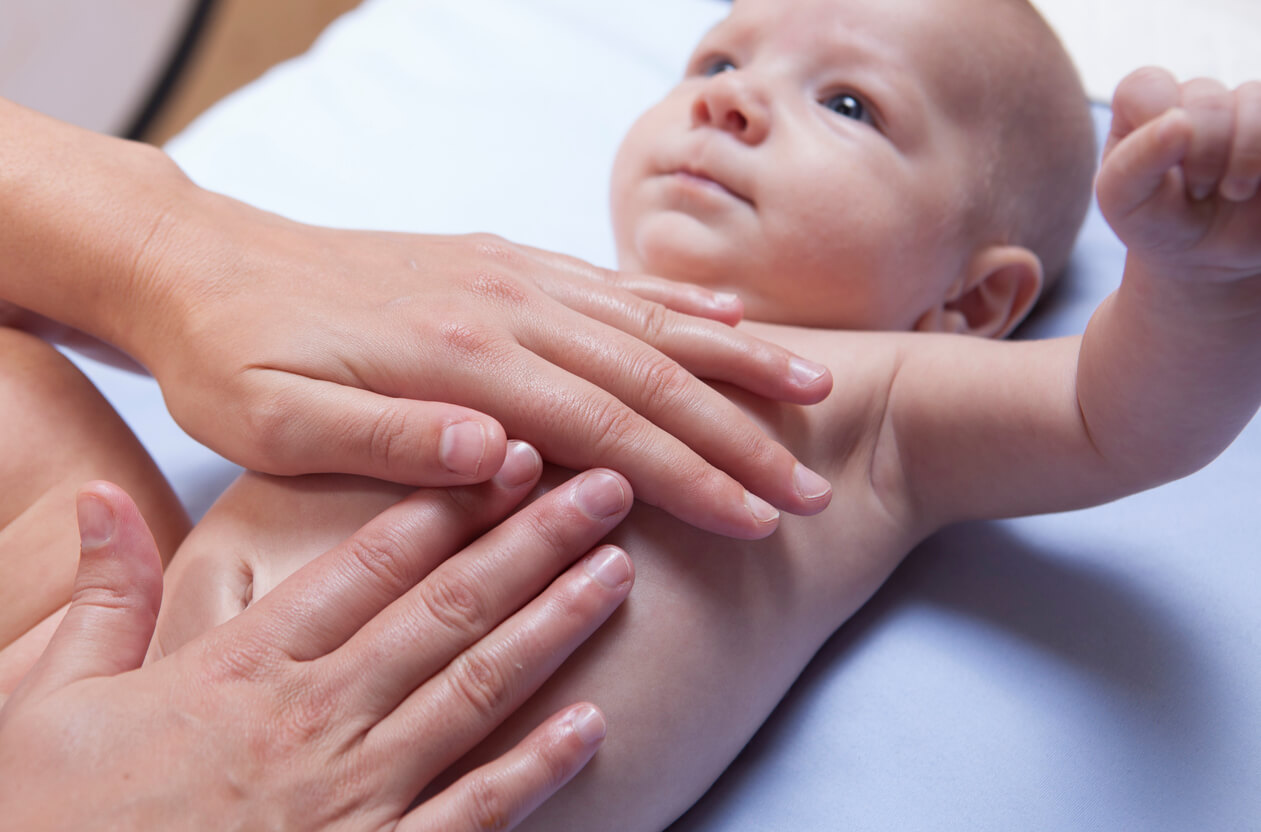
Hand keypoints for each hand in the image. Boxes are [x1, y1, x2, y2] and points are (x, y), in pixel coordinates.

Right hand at [0, 460, 635, 829]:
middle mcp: (315, 718)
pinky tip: (589, 725)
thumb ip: (102, 599)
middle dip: (533, 543)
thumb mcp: (49, 703)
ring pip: (475, 690)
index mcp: (246, 669)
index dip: (447, 503)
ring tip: (617, 572)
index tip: (508, 458)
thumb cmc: (55, 827)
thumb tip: (101, 500)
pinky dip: (534, 769)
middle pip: (447, 609)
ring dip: (554, 626)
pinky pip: (470, 812)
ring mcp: (353, 795)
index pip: (366, 564)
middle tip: (603, 489)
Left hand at [133, 200, 831, 537]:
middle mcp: (504, 307)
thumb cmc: (233, 357)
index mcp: (459, 358)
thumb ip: (390, 439)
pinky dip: (679, 305)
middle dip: (741, 437)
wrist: (204, 263)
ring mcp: (510, 278)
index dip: (691, 477)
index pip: (605, 427)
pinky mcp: (504, 264)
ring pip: (650, 321)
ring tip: (817, 390)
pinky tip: (730, 321)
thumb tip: (501, 460)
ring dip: (737, 362)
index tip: (759, 519)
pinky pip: (611, 283)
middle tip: (814, 490)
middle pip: (651, 376)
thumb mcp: (275, 420)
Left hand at [1098, 68, 1260, 281]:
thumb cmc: (1156, 223)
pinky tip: (1259, 185)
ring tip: (1232, 192)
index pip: (1147, 85)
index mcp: (1144, 106)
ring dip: (1245, 157)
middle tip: (1197, 192)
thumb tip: (1178, 122)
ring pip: (1256, 101)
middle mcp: (1194, 97)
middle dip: (1201, 154)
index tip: (1160, 168)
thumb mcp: (1124, 202)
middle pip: (1206, 97)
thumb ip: (1134, 162)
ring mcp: (1243, 106)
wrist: (1208, 258)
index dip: (1154, 125)